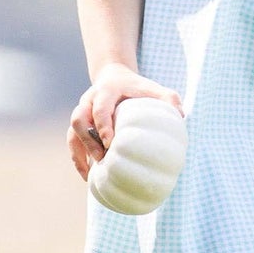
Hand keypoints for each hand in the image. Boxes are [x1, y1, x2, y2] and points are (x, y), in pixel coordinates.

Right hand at [67, 65, 182, 179]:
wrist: (114, 77)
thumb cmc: (137, 87)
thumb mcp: (153, 88)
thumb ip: (168, 98)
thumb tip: (180, 116)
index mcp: (106, 91)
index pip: (100, 108)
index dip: (103, 126)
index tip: (110, 143)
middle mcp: (88, 100)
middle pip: (79, 120)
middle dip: (89, 141)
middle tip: (103, 158)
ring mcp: (81, 112)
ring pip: (73, 132)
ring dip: (80, 153)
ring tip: (91, 173)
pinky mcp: (79, 124)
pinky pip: (72, 142)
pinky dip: (78, 158)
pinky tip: (88, 175)